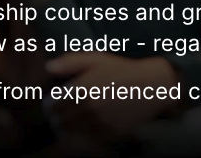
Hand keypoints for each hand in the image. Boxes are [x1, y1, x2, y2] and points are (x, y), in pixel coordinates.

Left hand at [46, 53, 178, 139]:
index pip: (50, 106)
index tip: (55, 102)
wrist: (152, 86)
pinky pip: (86, 140)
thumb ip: (71, 62)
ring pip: (69, 133)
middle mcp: (88, 108)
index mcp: (81, 89)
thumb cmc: (124, 71)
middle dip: (57, 117)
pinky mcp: (109, 133)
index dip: (50, 103)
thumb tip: (48, 67)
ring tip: (74, 120)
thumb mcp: (98, 60)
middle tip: (63, 112)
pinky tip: (88, 126)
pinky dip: (83, 135)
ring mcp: (99, 122)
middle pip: (57, 122)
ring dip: (68, 127)